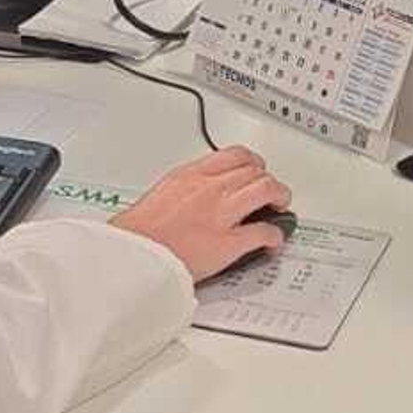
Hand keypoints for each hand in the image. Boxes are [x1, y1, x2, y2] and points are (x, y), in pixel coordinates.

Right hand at [111, 147, 291, 286]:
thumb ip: (180, 191)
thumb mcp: (157, 196)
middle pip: (255, 171)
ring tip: (280, 208)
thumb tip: (190, 197)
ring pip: (266, 191)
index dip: (252, 163)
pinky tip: (272, 242)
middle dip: (268, 180)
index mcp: (189, 176)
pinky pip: (264, 232)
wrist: (133, 257)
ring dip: (280, 199)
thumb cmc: (137, 234)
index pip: (234, 155)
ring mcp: (221, 214)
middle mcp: (209, 189)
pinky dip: (274, 236)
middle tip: (271, 192)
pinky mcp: (229, 243)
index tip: (255, 170)